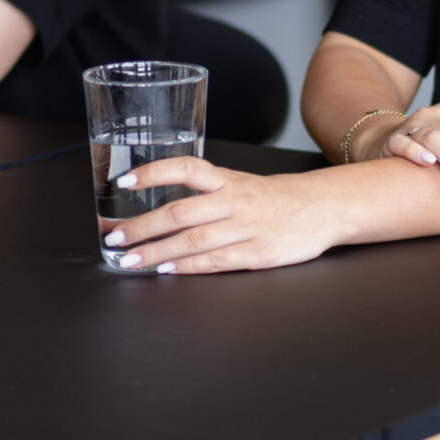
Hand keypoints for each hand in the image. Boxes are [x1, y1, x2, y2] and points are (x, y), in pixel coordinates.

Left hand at [102, 156, 343, 273]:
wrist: (324, 208)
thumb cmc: (276, 198)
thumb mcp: (241, 183)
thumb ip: (205, 192)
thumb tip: (160, 206)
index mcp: (227, 180)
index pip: (185, 169)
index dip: (153, 173)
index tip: (123, 182)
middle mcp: (234, 201)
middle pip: (180, 212)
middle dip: (142, 226)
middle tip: (114, 238)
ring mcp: (246, 228)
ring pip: (192, 240)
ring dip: (157, 251)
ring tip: (131, 260)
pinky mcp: (257, 253)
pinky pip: (214, 261)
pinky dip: (186, 267)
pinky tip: (166, 270)